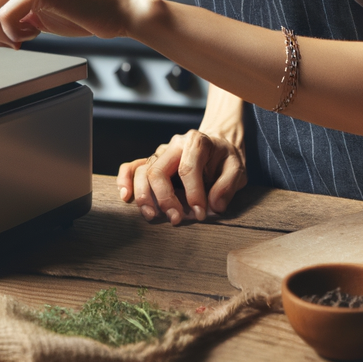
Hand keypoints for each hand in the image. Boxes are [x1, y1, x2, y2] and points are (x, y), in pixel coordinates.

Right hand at [118, 129, 245, 224]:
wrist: (218, 145)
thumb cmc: (226, 159)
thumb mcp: (238, 169)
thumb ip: (227, 185)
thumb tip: (213, 206)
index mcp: (196, 142)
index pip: (188, 168)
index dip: (193, 193)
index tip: (201, 214)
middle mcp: (174, 144)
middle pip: (158, 170)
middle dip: (164, 198)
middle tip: (175, 220)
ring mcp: (161, 153)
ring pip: (142, 171)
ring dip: (144, 196)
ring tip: (152, 216)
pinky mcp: (152, 161)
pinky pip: (132, 167)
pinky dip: (125, 180)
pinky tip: (126, 197)